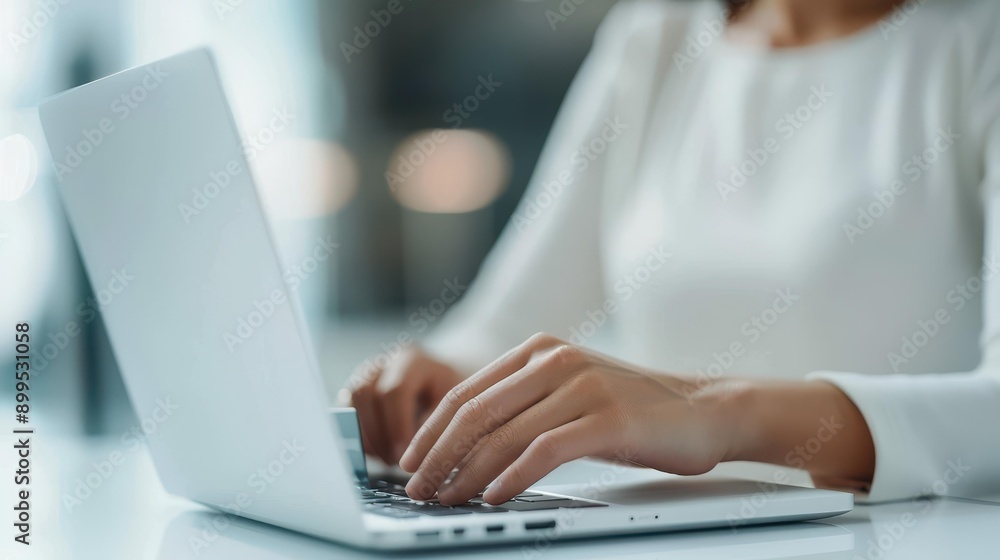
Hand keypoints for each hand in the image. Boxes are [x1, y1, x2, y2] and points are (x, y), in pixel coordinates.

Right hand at [341, 346, 464, 464]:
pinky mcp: (354, 389)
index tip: (405, 453)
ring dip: (366, 436)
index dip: (396, 425)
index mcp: (412, 360)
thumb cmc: (451, 397)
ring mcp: (365, 374)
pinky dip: (358, 435)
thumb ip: (436, 424)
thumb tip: (416, 452)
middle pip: (366, 394)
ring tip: (386, 459)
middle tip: (394, 461)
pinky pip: (346, 412)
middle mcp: (384, 362)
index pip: (395, 390)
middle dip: (378, 434)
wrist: (440, 382)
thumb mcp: (455, 406)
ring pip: (351, 402)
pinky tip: (377, 452)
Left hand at [398, 333, 739, 504]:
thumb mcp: (571, 392)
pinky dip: (511, 478)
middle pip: (475, 412)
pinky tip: (494, 496)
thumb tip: (466, 448)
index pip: (466, 392)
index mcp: (539, 350)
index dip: (430, 431)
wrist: (705, 410)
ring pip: (503, 435)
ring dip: (467, 473)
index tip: (409, 462)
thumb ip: (525, 404)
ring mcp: (582, 386)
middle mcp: (555, 360)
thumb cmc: (634, 410)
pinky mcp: (606, 418)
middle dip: (437, 455)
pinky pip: (543, 452)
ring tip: (447, 499)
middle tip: (415, 488)